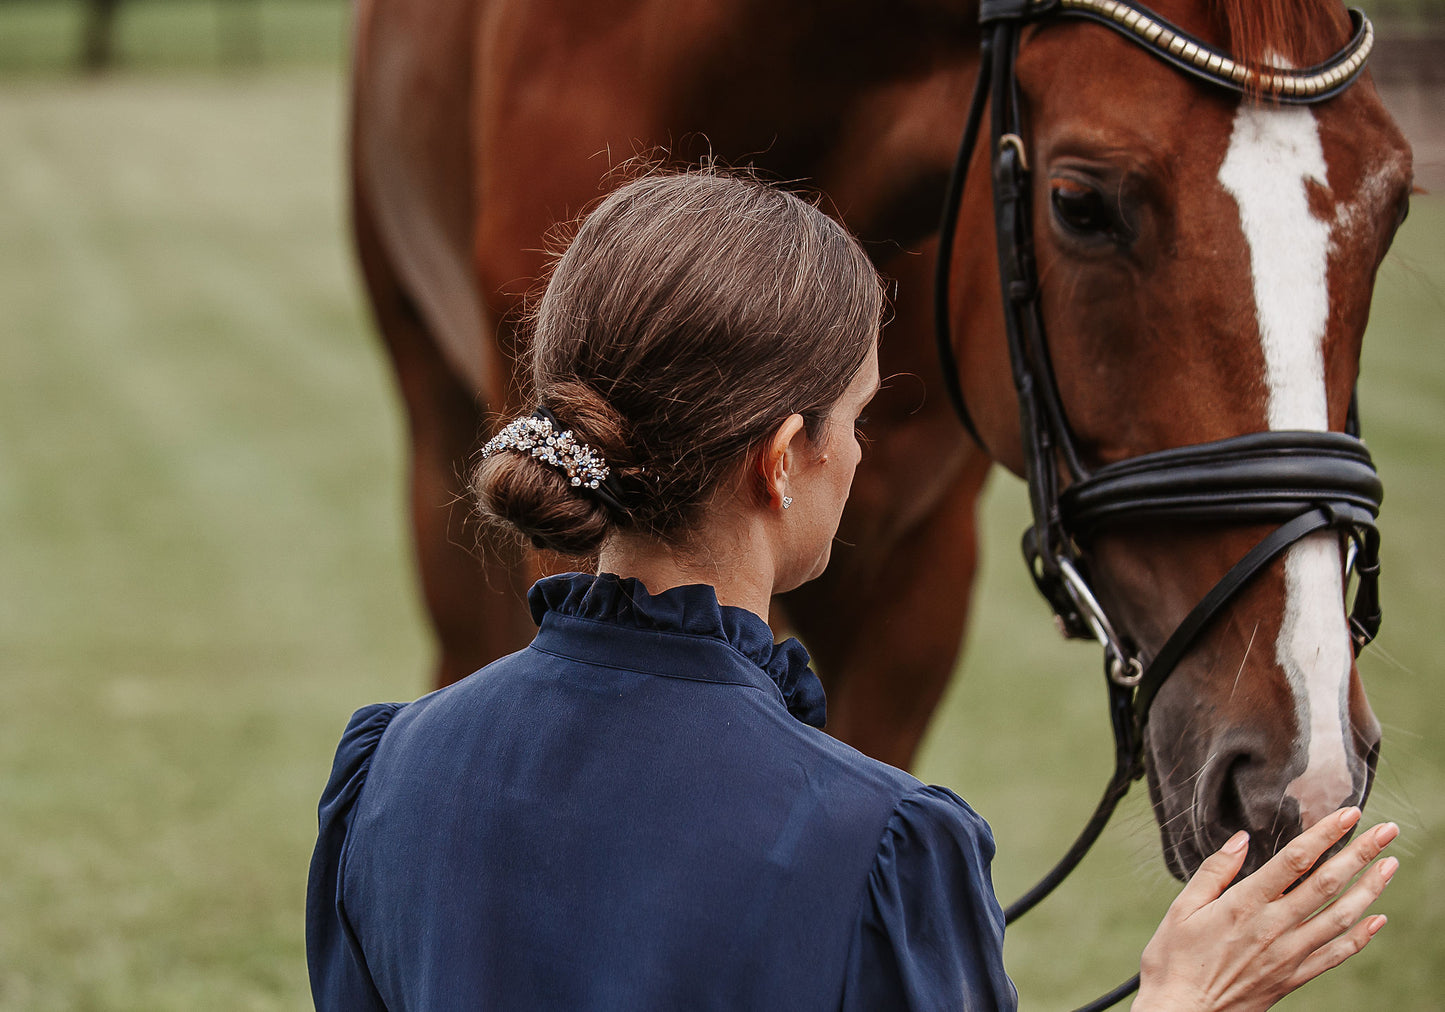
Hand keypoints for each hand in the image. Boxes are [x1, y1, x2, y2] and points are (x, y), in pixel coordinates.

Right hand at [1133, 806, 1397, 1011]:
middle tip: (1387, 830)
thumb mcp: (1181, 909)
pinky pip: (1335, 955)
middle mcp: (1273, 928)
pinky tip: (1377, 919)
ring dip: (1369, 889)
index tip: (1348, 814)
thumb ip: (1214, 872)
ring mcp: (1288, 955)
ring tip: (1390, 866)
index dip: (1325, 834)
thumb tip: (1240, 839)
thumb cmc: (1174, 960)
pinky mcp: (1293, 978)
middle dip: (1360, 854)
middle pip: (1326, 884)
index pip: (1295, 861)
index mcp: (1244, 905)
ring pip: (1340, 917)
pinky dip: (1360, 936)